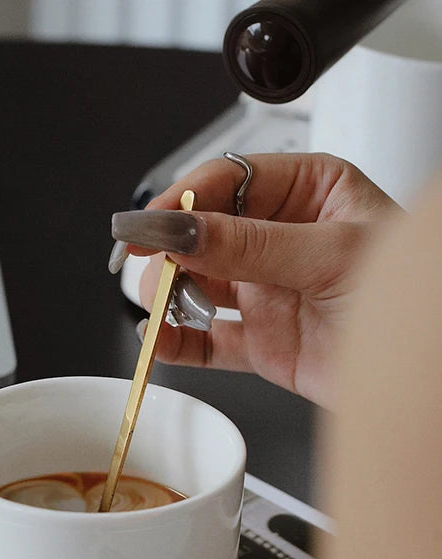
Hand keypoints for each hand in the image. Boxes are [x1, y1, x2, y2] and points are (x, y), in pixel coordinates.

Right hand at [110, 153, 399, 407]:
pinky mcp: (260, 341)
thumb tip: (180, 228)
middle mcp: (281, 237)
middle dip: (169, 251)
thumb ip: (248, 245)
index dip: (180, 200)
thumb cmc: (413, 299)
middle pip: (201, 232)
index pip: (228, 180)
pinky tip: (159, 341)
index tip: (146, 224)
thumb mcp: (330, 256)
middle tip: (150, 269)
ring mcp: (266, 290)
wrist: (424, 377)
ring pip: (195, 285)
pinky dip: (177, 343)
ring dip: (169, 296)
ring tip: (163, 308)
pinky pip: (205, 341)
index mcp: (308, 191)